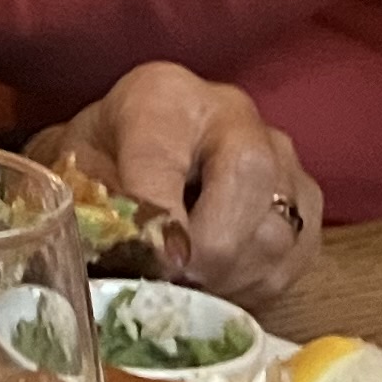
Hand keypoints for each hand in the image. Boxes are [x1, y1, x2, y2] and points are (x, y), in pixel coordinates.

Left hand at [26, 64, 323, 306]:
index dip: (160, 213)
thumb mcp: (75, 175)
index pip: (165, 153)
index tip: (153, 256)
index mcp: (164, 96)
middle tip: (174, 281)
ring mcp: (280, 155)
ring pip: (277, 230)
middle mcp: (233, 115)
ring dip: (228, 276)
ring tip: (187, 284)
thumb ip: (95, 209)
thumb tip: (126, 257)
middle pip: (249, 177)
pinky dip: (252, 285)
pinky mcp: (306, 202)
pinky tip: (216, 282)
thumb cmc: (103, 165)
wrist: (130, 156)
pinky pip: (293, 259)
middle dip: (208, 248)